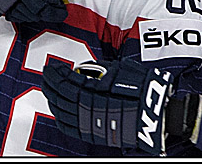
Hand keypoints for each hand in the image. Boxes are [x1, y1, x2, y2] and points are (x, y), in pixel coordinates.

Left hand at [43, 58, 178, 153]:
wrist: (154, 112)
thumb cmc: (141, 88)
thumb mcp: (118, 69)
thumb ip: (96, 69)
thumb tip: (81, 69)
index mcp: (92, 90)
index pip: (64, 81)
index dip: (55, 74)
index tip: (51, 67)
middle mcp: (87, 107)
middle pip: (59, 96)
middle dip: (50, 85)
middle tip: (47, 77)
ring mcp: (89, 122)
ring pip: (61, 112)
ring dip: (52, 100)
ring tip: (50, 91)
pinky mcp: (93, 134)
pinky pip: (69, 128)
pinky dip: (60, 118)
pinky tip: (58, 111)